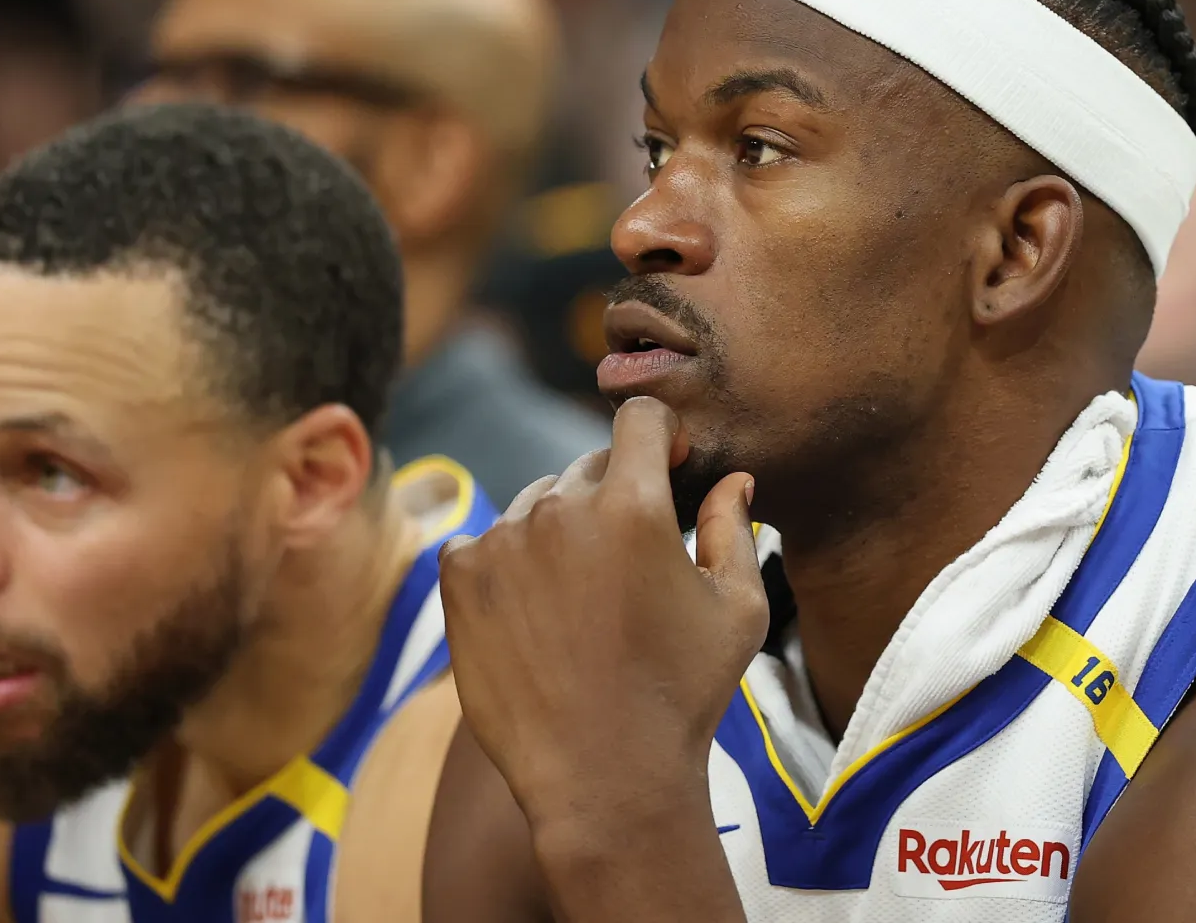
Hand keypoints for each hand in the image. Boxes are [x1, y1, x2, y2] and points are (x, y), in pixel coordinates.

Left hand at [438, 397, 767, 836]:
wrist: (601, 778)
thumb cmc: (681, 696)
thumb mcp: (736, 611)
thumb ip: (733, 529)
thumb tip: (733, 480)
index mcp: (634, 505)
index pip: (639, 417)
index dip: (660, 436)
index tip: (668, 469)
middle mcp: (560, 508)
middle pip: (589, 465)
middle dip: (613, 496)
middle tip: (627, 566)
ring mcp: (501, 540)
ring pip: (536, 503)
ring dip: (559, 531)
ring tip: (581, 603)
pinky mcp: (458, 576)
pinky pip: (484, 541)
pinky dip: (507, 564)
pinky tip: (534, 615)